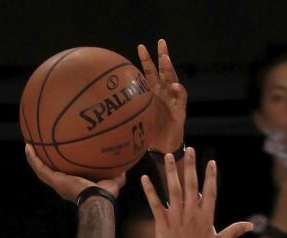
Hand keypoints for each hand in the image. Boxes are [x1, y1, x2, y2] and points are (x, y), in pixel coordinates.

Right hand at [24, 143, 123, 203]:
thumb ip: (117, 174)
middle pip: (50, 171)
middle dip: (44, 161)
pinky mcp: (54, 180)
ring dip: (34, 158)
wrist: (97, 200)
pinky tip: (28, 146)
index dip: (60, 167)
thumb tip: (124, 167)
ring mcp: (57, 183)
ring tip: (28, 146)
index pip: (64, 175)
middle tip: (39, 149)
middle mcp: (62, 185)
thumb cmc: (105, 195)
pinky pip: (40, 167)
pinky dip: (33, 158)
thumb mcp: (113, 181)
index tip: (57, 158)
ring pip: (41, 169)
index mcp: (73, 185)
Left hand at [137, 37, 185, 154]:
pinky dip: (179, 92)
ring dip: (169, 69)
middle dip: (163, 55)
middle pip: (163, 70)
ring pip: (173, 80)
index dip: (146, 59)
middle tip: (161, 42)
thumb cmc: (149, 132)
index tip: (140, 46)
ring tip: (166, 59)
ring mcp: (173, 99)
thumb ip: (126, 109)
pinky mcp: (180, 110)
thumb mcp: (135, 118)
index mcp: (153, 91)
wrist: (162, 147)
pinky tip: (175, 86)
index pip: (150, 71)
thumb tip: (105, 104)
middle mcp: (164, 92)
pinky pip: (181, 98)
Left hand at [140, 148, 252, 237]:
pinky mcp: (162, 225)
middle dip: (190, 166)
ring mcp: (176, 219)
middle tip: (189, 150)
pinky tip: (144, 178)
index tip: (210, 162)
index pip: (210, 191)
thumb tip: (251, 225)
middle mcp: (191, 215)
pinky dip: (150, 191)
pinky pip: (155, 204)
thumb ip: (233, 231)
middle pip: (192, 185)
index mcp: (206, 218)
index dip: (210, 176)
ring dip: (170, 172)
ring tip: (167, 156)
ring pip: (173, 190)